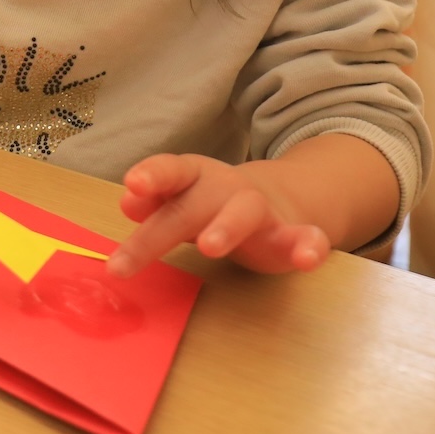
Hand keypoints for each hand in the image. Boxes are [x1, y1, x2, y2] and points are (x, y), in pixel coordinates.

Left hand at [108, 153, 331, 277]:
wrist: (277, 202)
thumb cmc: (210, 204)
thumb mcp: (179, 200)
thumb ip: (155, 202)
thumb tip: (127, 204)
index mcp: (194, 177)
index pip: (170, 171)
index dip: (152, 175)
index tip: (132, 185)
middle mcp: (225, 188)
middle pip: (190, 207)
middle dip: (160, 232)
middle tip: (126, 262)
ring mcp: (260, 211)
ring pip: (245, 212)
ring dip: (227, 227)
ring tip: (209, 247)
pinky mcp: (290, 236)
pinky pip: (304, 238)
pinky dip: (309, 246)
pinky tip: (307, 259)